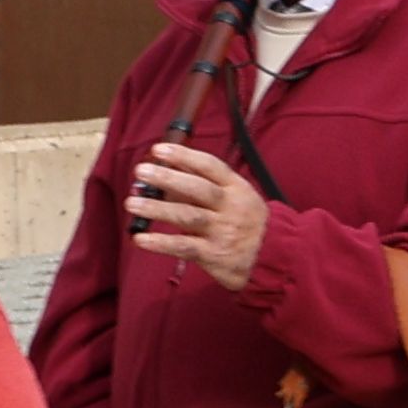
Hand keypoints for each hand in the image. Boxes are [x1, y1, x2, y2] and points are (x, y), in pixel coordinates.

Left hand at [131, 142, 269, 289]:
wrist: (275, 258)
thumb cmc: (248, 224)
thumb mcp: (237, 200)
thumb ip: (205, 189)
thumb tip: (165, 179)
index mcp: (238, 189)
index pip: (210, 167)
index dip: (184, 156)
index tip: (160, 149)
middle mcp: (231, 207)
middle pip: (198, 189)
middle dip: (168, 178)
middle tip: (142, 170)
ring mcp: (223, 231)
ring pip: (188, 216)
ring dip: (158, 209)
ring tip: (132, 203)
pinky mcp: (214, 254)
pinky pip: (184, 247)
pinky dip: (161, 243)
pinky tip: (140, 238)